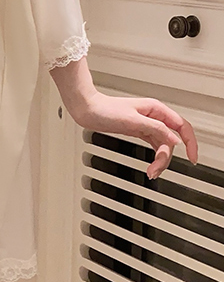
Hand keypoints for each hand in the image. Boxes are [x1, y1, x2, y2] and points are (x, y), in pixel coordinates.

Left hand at [71, 90, 198, 178]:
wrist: (87, 110)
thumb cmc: (105, 110)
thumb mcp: (132, 120)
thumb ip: (155, 129)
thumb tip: (174, 139)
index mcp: (156, 109)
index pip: (182, 126)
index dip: (191, 143)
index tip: (192, 158)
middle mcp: (154, 116)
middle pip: (172, 140)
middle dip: (166, 157)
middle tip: (156, 170)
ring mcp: (146, 124)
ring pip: (162, 145)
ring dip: (159, 160)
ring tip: (151, 172)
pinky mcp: (138, 131)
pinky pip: (154, 145)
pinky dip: (154, 156)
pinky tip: (151, 166)